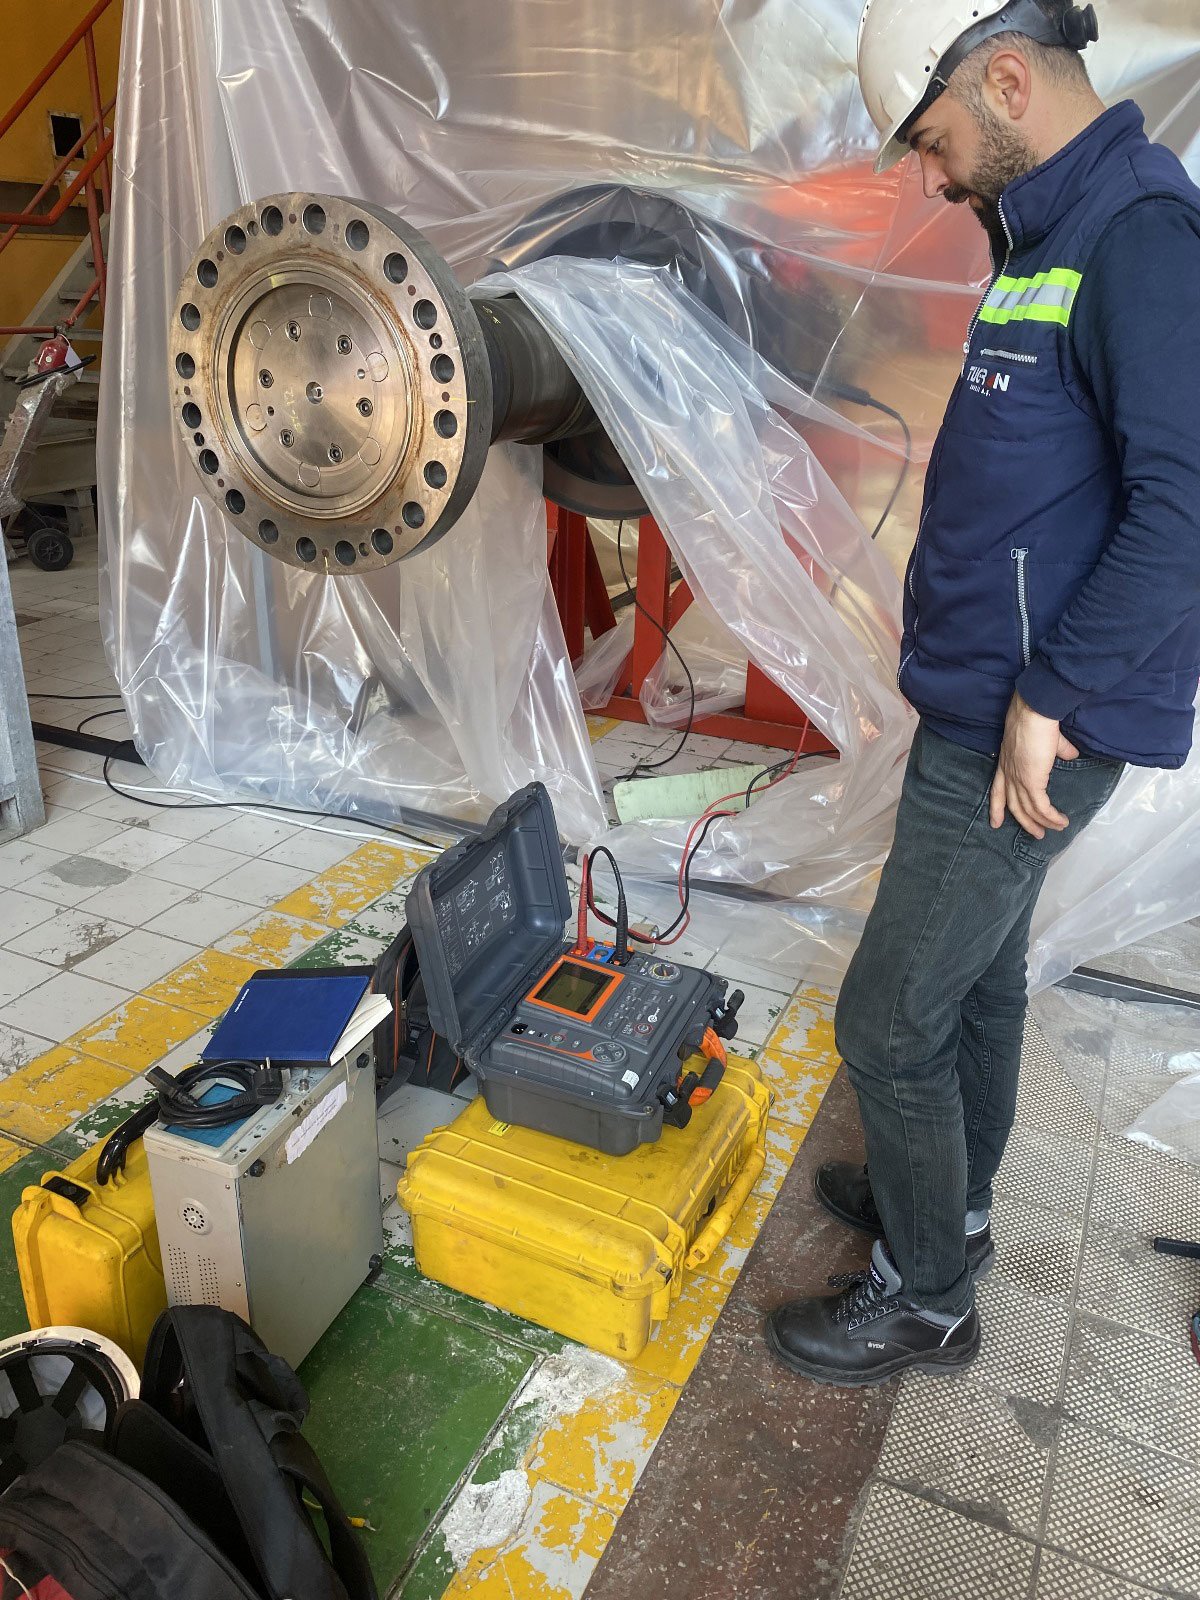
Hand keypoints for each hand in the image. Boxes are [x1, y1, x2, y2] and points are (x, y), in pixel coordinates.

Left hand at [989, 692, 1078, 837]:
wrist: (1035, 712)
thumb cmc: (1038, 719)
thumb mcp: (1047, 739)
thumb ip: (1058, 749)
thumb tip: (1071, 754)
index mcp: (1006, 763)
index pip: (998, 790)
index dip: (997, 807)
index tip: (995, 822)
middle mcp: (1009, 773)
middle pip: (1013, 805)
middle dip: (1024, 822)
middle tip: (1035, 834)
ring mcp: (1018, 779)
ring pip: (1028, 809)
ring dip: (1042, 822)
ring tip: (1053, 831)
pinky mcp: (1031, 782)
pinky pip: (1041, 807)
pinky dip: (1051, 817)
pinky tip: (1060, 822)